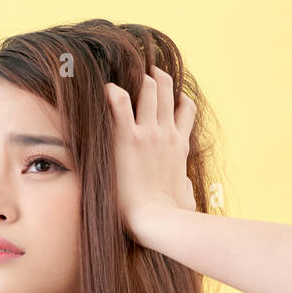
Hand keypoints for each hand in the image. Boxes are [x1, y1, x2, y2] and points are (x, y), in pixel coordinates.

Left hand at [104, 65, 196, 239]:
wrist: (159, 222)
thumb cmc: (172, 217)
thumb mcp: (186, 196)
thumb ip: (185, 186)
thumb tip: (185, 187)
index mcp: (179, 146)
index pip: (186, 109)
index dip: (178, 97)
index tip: (167, 93)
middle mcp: (166, 133)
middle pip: (166, 90)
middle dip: (156, 76)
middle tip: (143, 70)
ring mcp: (148, 133)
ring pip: (148, 87)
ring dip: (137, 78)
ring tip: (123, 73)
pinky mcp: (127, 138)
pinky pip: (120, 101)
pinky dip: (113, 91)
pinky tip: (105, 90)